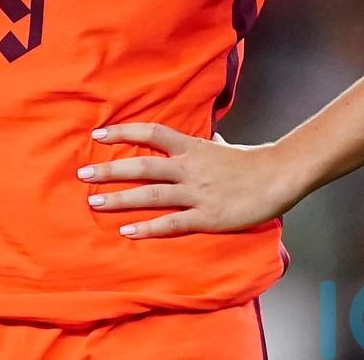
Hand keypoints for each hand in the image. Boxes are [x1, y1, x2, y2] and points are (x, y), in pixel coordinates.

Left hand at [77, 123, 303, 238]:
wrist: (280, 176)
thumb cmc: (254, 161)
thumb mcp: (227, 147)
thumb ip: (211, 144)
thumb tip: (210, 137)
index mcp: (192, 148)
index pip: (151, 134)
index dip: (123, 132)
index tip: (98, 135)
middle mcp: (188, 168)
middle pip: (141, 166)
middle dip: (110, 170)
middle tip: (83, 173)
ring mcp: (196, 193)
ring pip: (150, 195)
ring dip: (120, 199)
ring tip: (94, 202)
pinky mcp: (206, 217)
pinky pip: (171, 223)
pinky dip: (147, 228)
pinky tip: (127, 231)